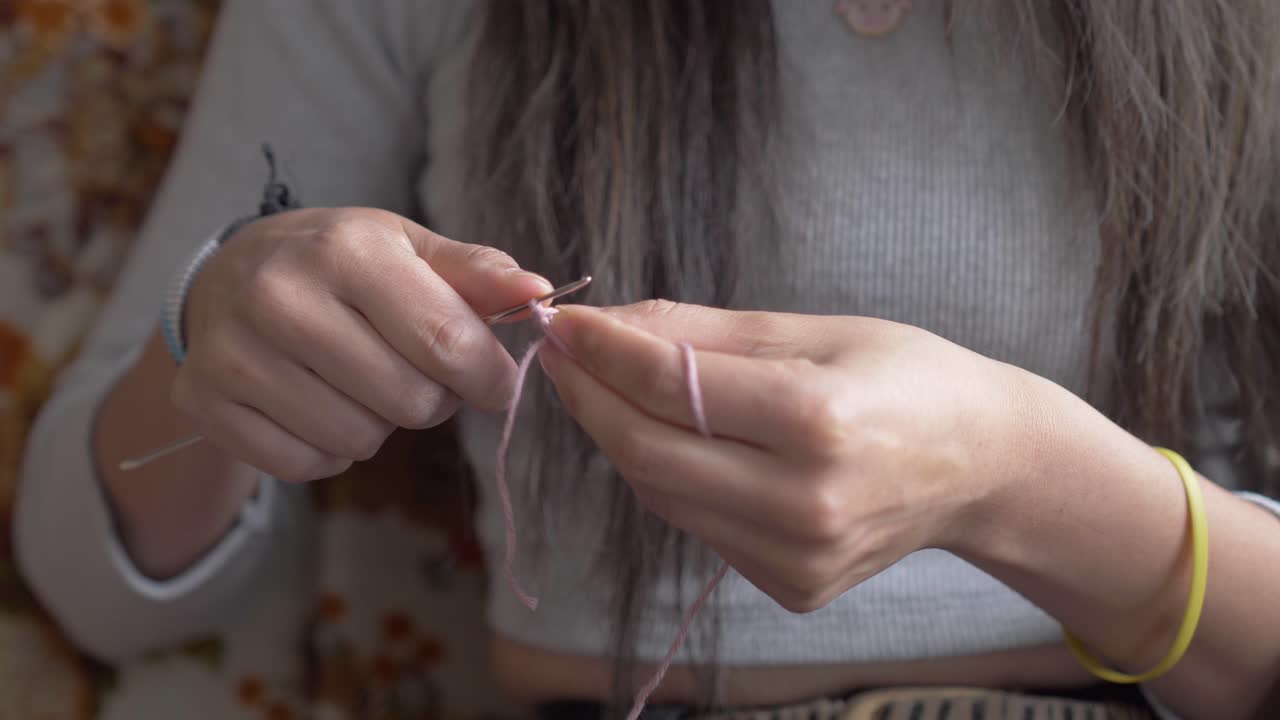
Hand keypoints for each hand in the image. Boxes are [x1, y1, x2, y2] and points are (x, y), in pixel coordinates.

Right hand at [177, 207, 550, 482]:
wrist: (227, 276)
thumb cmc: (338, 263)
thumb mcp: (407, 249)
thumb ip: (477, 273)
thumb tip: (539, 293)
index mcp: (344, 251)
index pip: (447, 343)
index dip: (489, 377)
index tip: (494, 380)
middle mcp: (279, 298)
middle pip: (410, 403)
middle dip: (434, 398)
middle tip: (416, 371)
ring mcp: (234, 353)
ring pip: (361, 440)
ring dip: (381, 423)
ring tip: (363, 380)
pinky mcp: (204, 401)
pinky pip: (307, 464)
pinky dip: (329, 448)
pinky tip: (318, 403)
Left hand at [538, 301, 1033, 611]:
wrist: (981, 463)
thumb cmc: (904, 378)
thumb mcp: (810, 331)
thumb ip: (700, 332)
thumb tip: (605, 325)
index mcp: (819, 421)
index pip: (671, 385)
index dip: (603, 350)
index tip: (564, 323)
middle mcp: (807, 502)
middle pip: (649, 452)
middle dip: (591, 399)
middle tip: (565, 355)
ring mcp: (799, 557)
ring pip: (663, 495)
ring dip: (624, 438)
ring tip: (613, 388)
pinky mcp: (793, 588)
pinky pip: (698, 525)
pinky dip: (672, 479)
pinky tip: (679, 441)